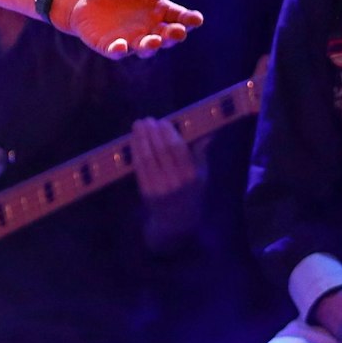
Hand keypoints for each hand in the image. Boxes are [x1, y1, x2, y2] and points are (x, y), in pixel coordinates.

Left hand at [63, 0, 203, 57]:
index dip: (189, 20)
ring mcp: (131, 39)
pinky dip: (120, 50)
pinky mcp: (110, 45)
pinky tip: (121, 46)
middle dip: (173, 36)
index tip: (197, 19)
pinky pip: (117, 51)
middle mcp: (150, 29)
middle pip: (166, 36)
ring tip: (154, 43)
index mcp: (161, 11)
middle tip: (178, 33)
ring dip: (150, 47)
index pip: (180, 17)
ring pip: (145, 48)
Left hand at [132, 118, 206, 248]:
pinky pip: (139, 167)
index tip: (163, 121)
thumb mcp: (203, 175)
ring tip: (138, 125)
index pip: (178, 149)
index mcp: (192, 175)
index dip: (168, 133)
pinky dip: (135, 151)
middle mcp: (175, 181)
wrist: (177, 222)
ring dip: (141, 139)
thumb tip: (207, 131)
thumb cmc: (192, 193)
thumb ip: (201, 153)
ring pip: (147, 157)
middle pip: (161, 151)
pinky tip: (134, 140)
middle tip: (148, 120)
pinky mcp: (146, 191)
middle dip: (152, 133)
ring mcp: (159, 187)